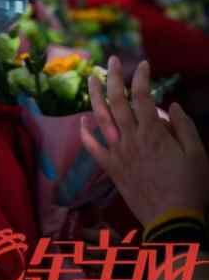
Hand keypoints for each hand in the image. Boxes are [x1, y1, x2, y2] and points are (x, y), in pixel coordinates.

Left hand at [81, 57, 208, 226]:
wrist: (171, 219)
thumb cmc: (190, 186)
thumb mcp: (198, 153)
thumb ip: (184, 127)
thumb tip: (171, 105)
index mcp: (153, 133)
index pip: (143, 97)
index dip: (141, 77)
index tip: (142, 64)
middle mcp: (131, 138)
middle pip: (117, 102)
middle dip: (114, 78)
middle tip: (112, 60)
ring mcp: (118, 153)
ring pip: (101, 119)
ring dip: (95, 97)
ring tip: (91, 79)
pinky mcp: (111, 168)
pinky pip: (93, 148)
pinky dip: (86, 133)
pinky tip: (82, 120)